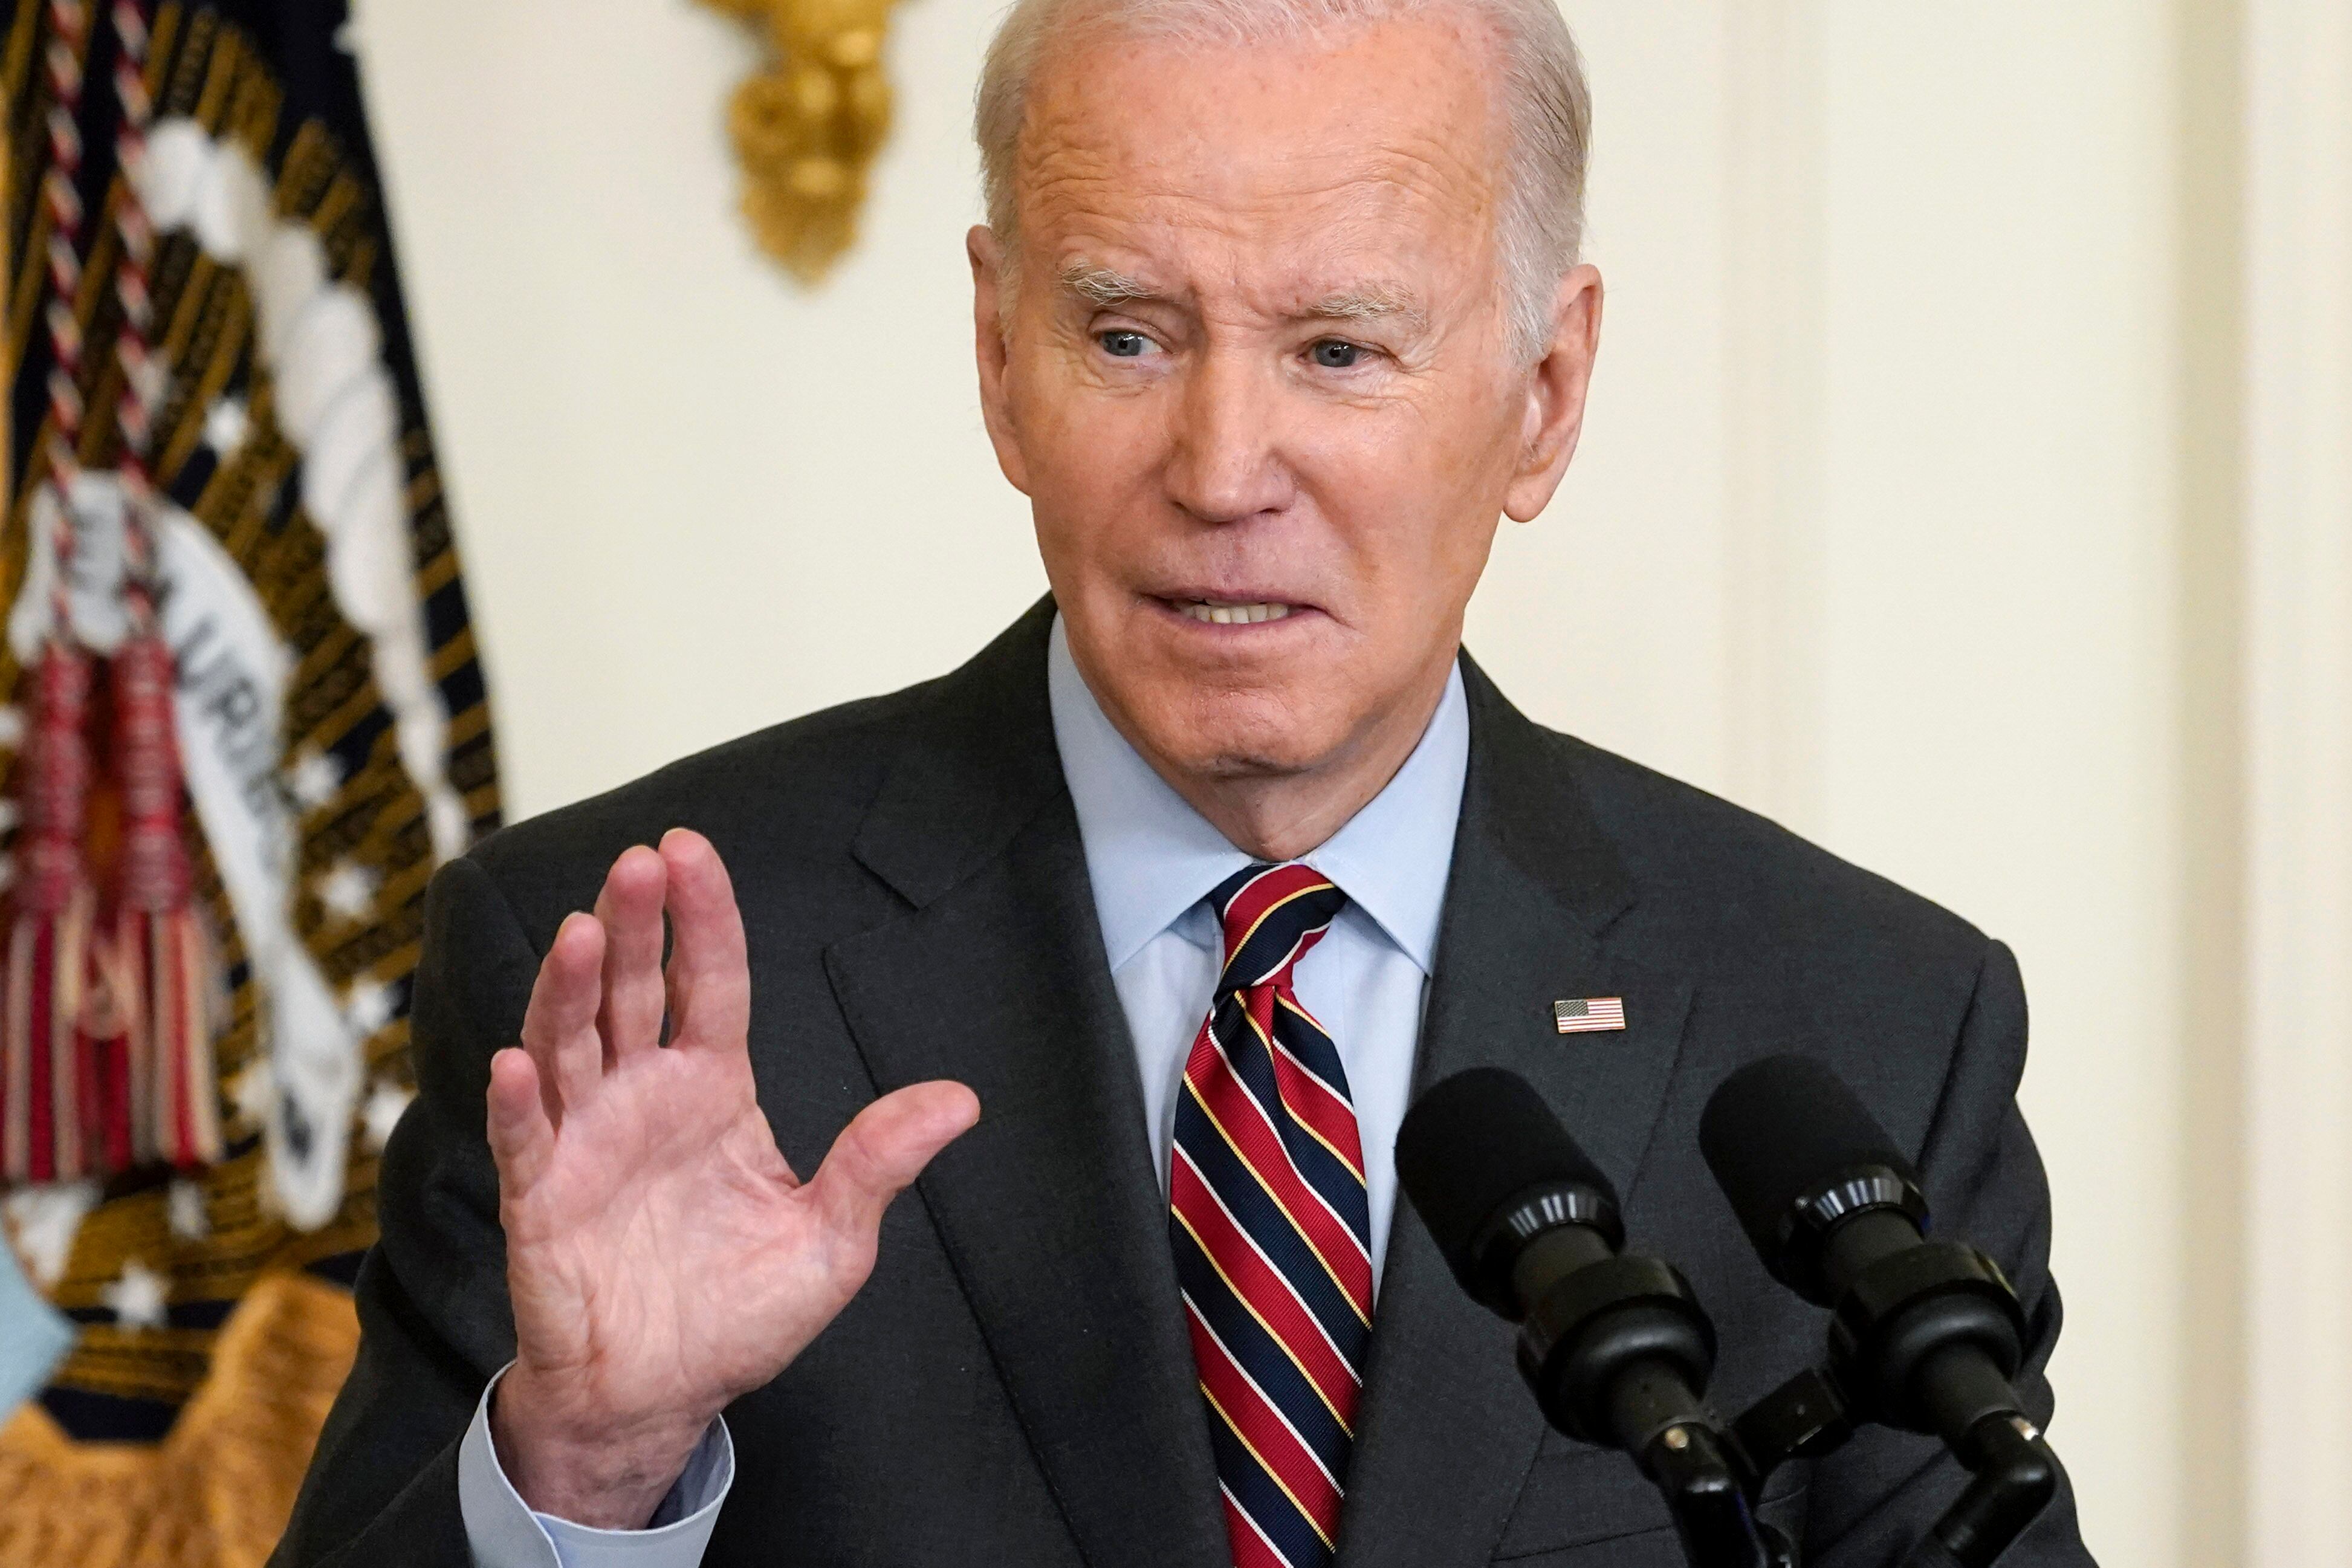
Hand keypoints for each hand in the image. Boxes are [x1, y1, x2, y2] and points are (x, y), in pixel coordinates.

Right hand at [483, 828, 977, 1527]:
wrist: (663, 1397)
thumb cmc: (740, 1314)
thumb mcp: (833, 1239)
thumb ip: (879, 1162)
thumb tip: (961, 1099)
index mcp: (712, 1088)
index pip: (707, 983)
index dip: (701, 918)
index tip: (689, 849)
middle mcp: (643, 1097)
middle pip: (632, 990)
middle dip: (632, 925)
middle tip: (639, 863)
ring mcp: (585, 1141)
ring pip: (570, 1043)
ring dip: (569, 988)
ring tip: (580, 932)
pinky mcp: (540, 1200)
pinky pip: (526, 1141)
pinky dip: (521, 1102)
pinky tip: (521, 1062)